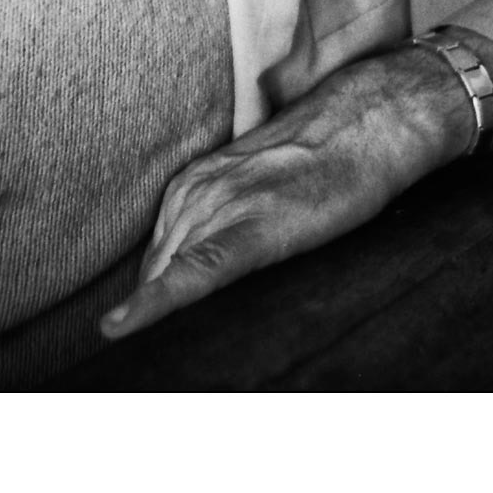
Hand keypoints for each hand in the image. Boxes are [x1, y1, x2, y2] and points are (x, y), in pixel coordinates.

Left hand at [99, 44, 476, 341]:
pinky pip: (198, 271)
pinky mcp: (254, 226)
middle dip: (149, 317)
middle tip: (154, 365)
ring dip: (150, 320)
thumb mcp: (252, 187)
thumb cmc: (319, 161)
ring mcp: (221, 207)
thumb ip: (219, 226)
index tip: (129, 339)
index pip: (153, 261)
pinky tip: (126, 323)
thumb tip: (197, 280)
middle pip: (154, 274)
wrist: (366, 120)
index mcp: (190, 188)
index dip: (142, 306)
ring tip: (146, 371)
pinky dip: (159, 299)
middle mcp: (194, 195)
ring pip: (167, 278)